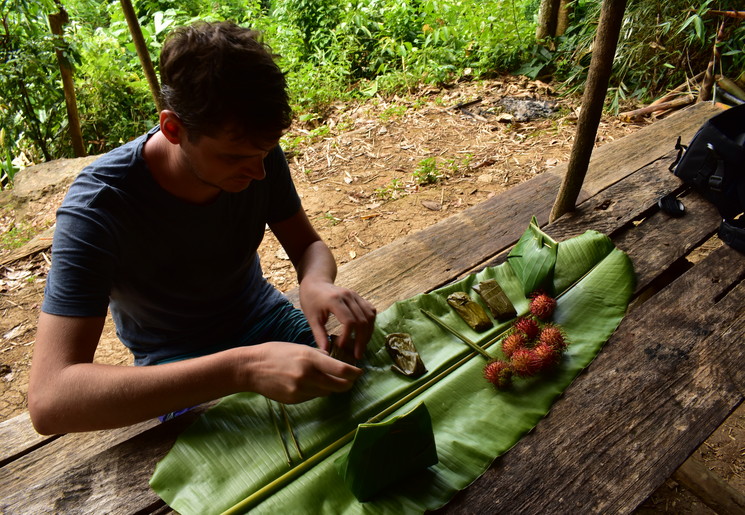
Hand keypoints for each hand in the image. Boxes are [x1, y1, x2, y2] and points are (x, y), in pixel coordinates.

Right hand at [243, 341, 362, 402]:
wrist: (251, 368)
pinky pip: (313, 396)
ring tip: (327, 379)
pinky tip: (308, 383)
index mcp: (310, 358)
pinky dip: (316, 391)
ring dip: (331, 387)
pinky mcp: (294, 399)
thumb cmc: (276, 353)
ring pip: (327, 392)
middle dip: (348, 383)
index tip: (359, 372)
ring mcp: (300, 390)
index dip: (354, 373)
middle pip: (339, 385)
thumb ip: (319, 356)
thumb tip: (335, 362)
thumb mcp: (300, 348)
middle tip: (351, 380)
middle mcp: (307, 375)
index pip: (342, 370)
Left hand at [299, 279, 375, 359]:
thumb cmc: (311, 300)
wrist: (316, 282)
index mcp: (335, 300)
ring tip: (361, 346)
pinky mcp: (359, 297)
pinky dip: (370, 324)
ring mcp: (356, 295)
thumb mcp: (311, 318)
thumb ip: (319, 335)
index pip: (349, 321)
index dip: (348, 337)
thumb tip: (326, 353)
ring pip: (370, 316)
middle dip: (361, 340)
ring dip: (368, 333)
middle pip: (362, 320)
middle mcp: (348, 296)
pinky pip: (371, 311)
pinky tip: (364, 334)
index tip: (341, 347)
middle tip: (357, 355)